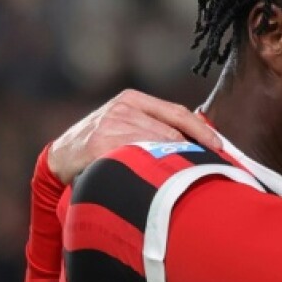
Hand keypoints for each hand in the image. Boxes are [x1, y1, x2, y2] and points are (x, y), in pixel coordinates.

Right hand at [48, 89, 221, 182]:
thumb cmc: (104, 144)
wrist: (61, 158)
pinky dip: (150, 172)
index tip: (220, 147)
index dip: (202, 131)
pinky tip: (157, 182)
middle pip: (172, 134)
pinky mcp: (99, 145)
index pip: (178, 113)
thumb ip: (159, 126)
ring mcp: (110, 125)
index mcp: (133, 99)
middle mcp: (122, 108)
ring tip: (180, 181)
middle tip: (203, 171)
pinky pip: (137, 160)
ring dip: (172, 167)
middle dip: (190, 154)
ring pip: (157, 149)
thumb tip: (205, 139)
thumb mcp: (130, 125)